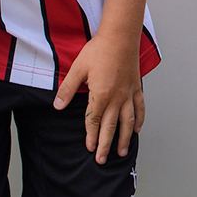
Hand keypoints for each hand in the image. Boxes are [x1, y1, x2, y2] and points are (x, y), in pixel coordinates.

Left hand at [54, 31, 143, 163]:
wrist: (120, 36)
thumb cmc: (99, 50)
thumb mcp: (78, 68)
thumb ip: (67, 89)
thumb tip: (57, 106)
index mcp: (101, 94)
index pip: (94, 120)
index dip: (91, 135)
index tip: (90, 148)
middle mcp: (116, 97)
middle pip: (110, 126)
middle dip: (105, 144)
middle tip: (102, 160)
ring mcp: (128, 93)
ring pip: (127, 121)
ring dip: (124, 138)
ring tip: (121, 151)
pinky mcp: (136, 87)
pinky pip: (139, 107)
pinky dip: (139, 119)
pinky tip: (137, 129)